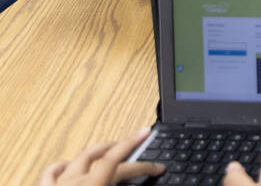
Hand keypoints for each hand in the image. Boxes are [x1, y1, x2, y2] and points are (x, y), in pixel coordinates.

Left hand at [38, 127, 163, 185]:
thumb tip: (146, 185)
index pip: (116, 160)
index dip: (135, 147)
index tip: (148, 139)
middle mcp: (73, 182)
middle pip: (103, 159)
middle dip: (126, 153)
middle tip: (143, 156)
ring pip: (78, 159)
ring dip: (97, 151)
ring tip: (110, 148)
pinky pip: (51, 174)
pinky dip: (63, 166)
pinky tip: (69, 165)